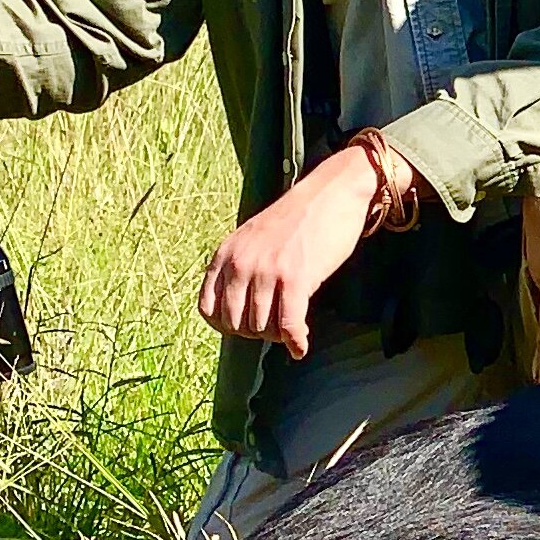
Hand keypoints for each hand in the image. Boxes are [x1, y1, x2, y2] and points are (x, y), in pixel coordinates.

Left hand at [198, 143, 379, 359]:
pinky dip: (296, 342)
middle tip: (275, 328)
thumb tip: (240, 309)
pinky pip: (289, 325)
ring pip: (262, 328)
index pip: (208, 309)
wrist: (331, 193)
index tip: (246, 326)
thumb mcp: (253, 238)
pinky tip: (301, 347)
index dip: (226, 326)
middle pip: (235, 324)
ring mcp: (267, 271)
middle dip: (256, 333)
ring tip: (292, 330)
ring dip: (278, 336)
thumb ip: (241, 266)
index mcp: (225, 254)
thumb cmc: (297, 218)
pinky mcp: (296, 278)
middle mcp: (241, 264)